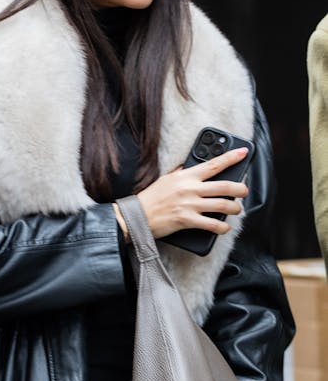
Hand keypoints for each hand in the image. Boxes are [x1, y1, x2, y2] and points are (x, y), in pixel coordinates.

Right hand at [114, 147, 248, 241]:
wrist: (137, 215)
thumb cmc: (152, 198)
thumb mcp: (167, 178)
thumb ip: (183, 172)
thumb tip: (194, 165)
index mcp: (186, 176)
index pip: (213, 164)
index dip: (231, 158)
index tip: (243, 153)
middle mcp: (190, 189)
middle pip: (225, 186)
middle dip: (240, 189)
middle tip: (244, 191)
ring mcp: (190, 205)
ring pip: (223, 205)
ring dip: (235, 209)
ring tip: (236, 210)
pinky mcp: (187, 220)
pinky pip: (212, 224)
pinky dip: (222, 227)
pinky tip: (224, 227)